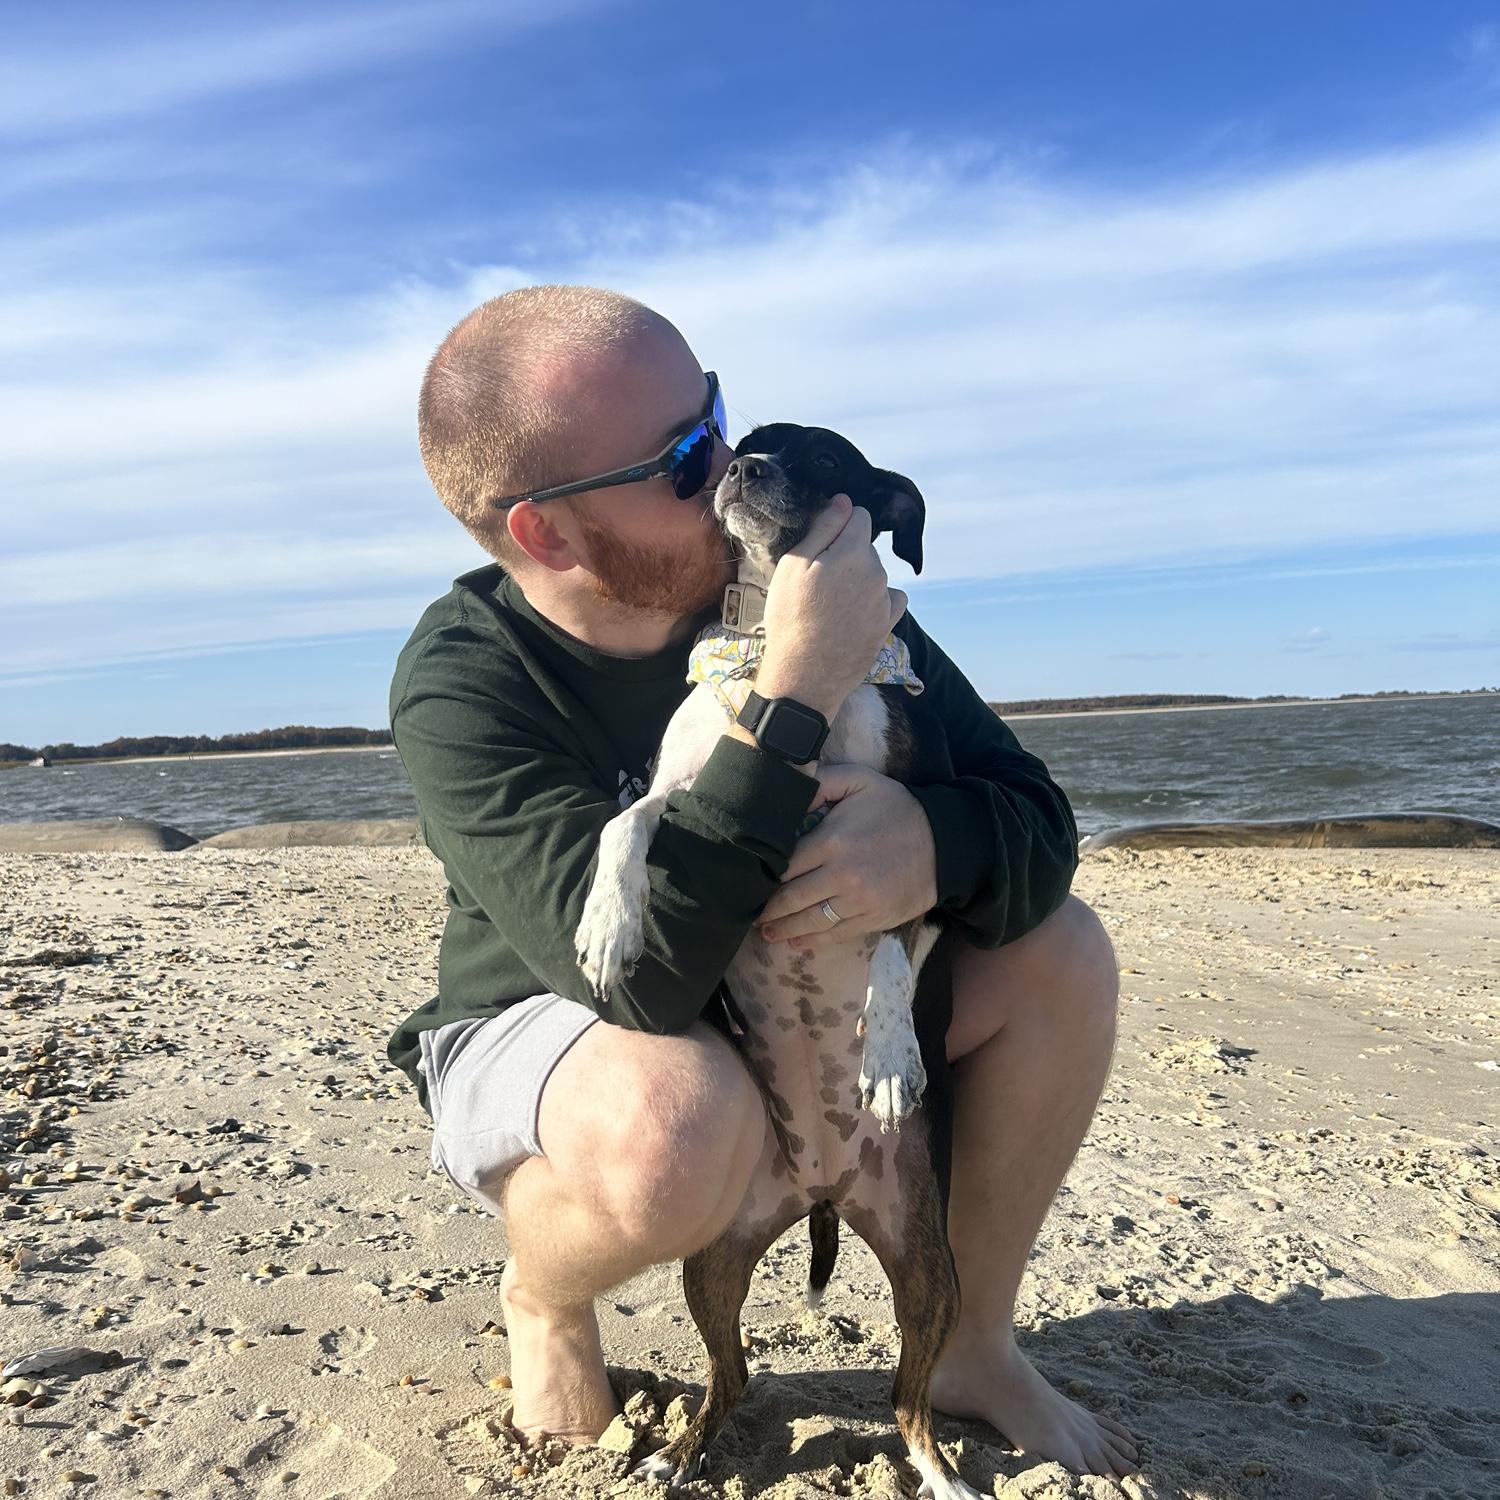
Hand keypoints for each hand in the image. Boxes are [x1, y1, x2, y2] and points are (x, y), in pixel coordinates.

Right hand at [754, 495, 907, 721]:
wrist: (806, 674)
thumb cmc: (791, 618)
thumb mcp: (793, 566)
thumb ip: (822, 528)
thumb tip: (844, 501)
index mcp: (853, 551)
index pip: (859, 516)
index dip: (838, 524)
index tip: (821, 545)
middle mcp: (877, 571)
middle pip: (865, 547)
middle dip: (846, 554)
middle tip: (817, 581)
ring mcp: (885, 599)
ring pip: (874, 573)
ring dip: (858, 579)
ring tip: (830, 604)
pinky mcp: (888, 623)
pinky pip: (890, 599)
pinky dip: (876, 601)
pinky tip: (854, 614)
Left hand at [757, 763, 936, 951]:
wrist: (945, 844)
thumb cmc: (897, 808)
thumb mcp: (859, 780)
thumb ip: (820, 781)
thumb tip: (786, 785)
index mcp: (832, 840)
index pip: (784, 865)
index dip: (764, 875)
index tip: (750, 879)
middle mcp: (842, 875)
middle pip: (791, 898)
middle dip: (767, 909)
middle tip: (751, 912)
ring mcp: (858, 901)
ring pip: (810, 922)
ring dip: (784, 930)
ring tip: (767, 932)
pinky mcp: (873, 919)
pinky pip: (835, 935)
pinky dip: (812, 941)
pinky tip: (796, 942)